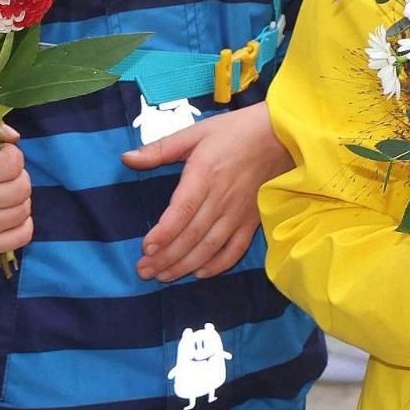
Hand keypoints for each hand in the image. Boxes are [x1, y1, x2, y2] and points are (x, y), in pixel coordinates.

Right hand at [0, 124, 31, 260]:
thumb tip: (15, 137)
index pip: (12, 162)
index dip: (11, 156)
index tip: (0, 158)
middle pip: (22, 186)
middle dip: (18, 178)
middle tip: (3, 179)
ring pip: (24, 210)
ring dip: (19, 201)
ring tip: (2, 197)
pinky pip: (23, 235)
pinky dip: (22, 224)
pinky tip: (7, 216)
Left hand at [122, 103, 291, 282]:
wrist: (283, 136)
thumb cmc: (235, 132)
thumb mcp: (196, 132)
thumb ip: (160, 149)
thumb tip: (127, 158)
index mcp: (205, 174)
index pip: (182, 210)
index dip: (164, 232)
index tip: (146, 248)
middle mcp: (222, 198)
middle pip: (192, 235)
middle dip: (166, 257)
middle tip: (144, 270)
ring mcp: (240, 212)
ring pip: (210, 246)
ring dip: (185, 265)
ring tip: (163, 277)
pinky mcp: (253, 221)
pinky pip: (236, 249)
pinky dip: (218, 264)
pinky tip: (200, 273)